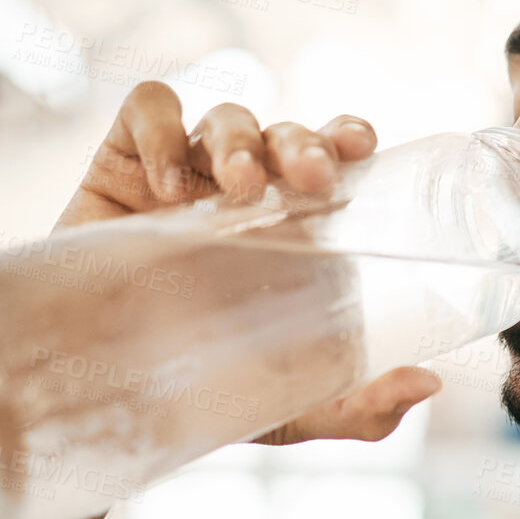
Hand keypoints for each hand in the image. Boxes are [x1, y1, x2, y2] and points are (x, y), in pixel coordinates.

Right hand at [57, 82, 440, 444]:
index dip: (347, 135)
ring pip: (224, 115)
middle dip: (302, 142)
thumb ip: (357, 405)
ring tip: (239, 189)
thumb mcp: (287, 408)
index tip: (361, 149)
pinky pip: (145, 109)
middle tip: (313, 180)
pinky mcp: (118, 165)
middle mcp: (243, 190)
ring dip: (241, 140)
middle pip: (284, 132)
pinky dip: (163, 129)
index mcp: (292, 225)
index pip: (330, 155)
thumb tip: (425, 382)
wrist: (94, 403)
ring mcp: (182, 172)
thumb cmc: (199, 391)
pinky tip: (168, 184)